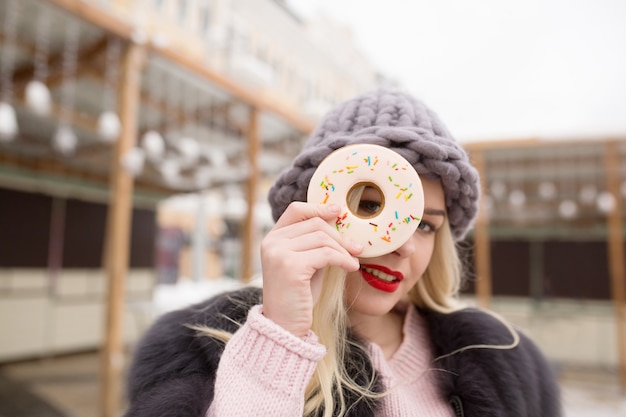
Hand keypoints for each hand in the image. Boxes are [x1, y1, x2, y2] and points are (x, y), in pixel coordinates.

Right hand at [260, 202, 362, 336]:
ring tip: (354, 260)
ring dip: (343, 249)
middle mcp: (272, 242)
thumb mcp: (307, 263)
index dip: (318, 207)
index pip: (296, 210)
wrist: (285, 326)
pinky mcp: (290, 266)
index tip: (338, 211)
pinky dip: (343, 259)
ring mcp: (279, 253)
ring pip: (322, 238)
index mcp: (272, 238)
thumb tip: (337, 221)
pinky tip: (351, 267)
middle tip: (357, 247)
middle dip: (339, 235)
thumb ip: (315, 244)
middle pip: (314, 224)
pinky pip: (326, 254)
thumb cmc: (299, 296)